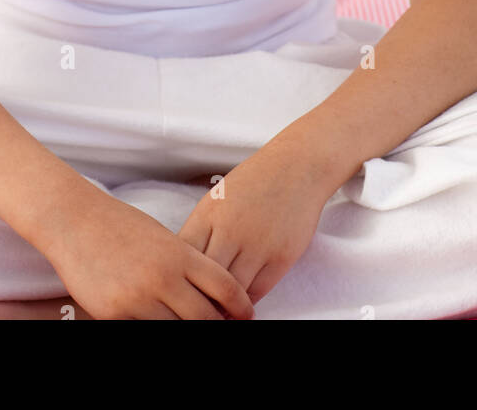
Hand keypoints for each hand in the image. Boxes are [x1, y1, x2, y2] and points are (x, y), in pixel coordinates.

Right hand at [44, 185, 254, 320]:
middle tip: (220, 324)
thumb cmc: (121, 226)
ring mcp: (137, 299)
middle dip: (217, 325)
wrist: (75, 221)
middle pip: (206, 318)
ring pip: (177, 331)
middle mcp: (162, 278)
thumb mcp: (162, 238)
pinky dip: (154, 327)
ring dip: (185, 328)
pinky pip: (145, 331)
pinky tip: (157, 320)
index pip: (225, 287)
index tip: (246, 315)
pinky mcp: (114, 315)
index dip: (242, 306)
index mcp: (179, 254)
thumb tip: (214, 293)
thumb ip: (187, 264)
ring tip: (189, 321)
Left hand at [176, 137, 333, 305]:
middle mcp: (230, 230)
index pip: (183, 259)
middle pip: (205, 279)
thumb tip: (184, 269)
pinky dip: (246, 302)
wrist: (297, 166)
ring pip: (231, 292)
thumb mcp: (218, 199)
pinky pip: (257, 292)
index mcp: (208, 214)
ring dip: (224, 305)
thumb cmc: (252, 184)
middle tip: (196, 308)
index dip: (179, 279)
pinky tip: (240, 303)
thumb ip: (201, 232)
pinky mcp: (281, 257)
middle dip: (199, 297)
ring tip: (218, 311)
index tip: (179, 290)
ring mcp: (257, 245)